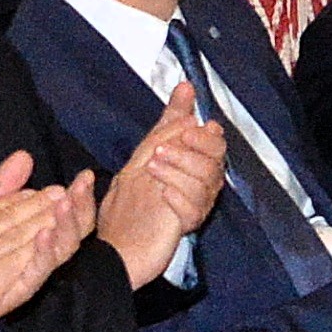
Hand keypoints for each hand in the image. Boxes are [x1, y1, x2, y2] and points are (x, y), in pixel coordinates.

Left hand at [98, 84, 227, 284]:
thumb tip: (186, 86)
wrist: (116, 245)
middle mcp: (200, 185)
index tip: (185, 130)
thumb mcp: (146, 152)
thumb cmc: (130, 200)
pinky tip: (162, 194)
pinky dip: (178, 196)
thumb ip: (170, 121)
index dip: (203, 136)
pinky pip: (194, 207)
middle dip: (189, 153)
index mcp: (194, 165)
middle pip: (216, 161)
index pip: (215, 143)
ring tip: (153, 171)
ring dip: (177, 171)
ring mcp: (195, 206)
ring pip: (206, 182)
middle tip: (160, 153)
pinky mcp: (187, 226)